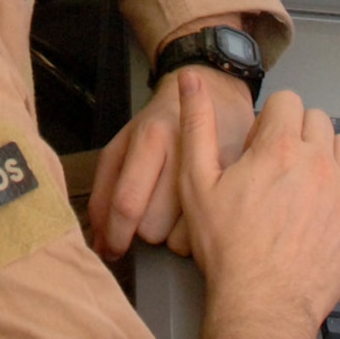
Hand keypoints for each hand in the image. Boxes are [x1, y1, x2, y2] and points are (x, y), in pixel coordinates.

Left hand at [88, 66, 253, 260]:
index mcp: (150, 139)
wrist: (212, 88)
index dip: (115, 236)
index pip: (127, 202)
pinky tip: (199, 211)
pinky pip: (210, 231)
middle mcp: (183, 153)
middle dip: (145, 231)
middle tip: (150, 212)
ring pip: (181, 238)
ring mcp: (216, 167)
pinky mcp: (240, 179)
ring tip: (176, 210)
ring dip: (172, 234)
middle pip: (153, 227)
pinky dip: (199, 232)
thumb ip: (105, 190)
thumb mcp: (124, 143)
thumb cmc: (162, 121)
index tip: (112, 250)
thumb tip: (99, 241)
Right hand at [179, 71, 339, 338]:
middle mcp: (319, 164)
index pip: (288, 101)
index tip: (259, 145)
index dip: (269, 119)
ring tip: (303, 182)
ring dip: (326, 156)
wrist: (263, 304)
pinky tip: (322, 209)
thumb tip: (192, 83)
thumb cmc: (229, 247)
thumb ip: (197, 125)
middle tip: (277, 165)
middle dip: (298, 133)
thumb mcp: (197, 181)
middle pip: (319, 120)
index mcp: (280, 148)